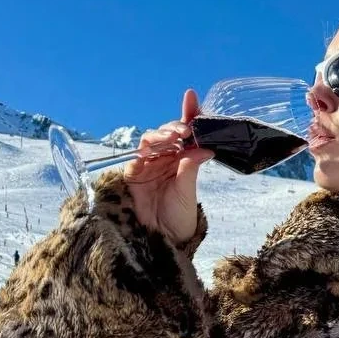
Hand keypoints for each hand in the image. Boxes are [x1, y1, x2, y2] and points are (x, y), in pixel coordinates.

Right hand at [124, 88, 213, 245]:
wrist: (162, 240)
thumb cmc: (179, 218)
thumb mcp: (188, 192)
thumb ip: (191, 169)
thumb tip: (204, 147)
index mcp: (184, 160)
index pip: (187, 133)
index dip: (189, 114)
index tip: (191, 97)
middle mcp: (167, 159)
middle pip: (169, 132)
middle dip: (175, 125)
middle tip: (185, 129)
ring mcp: (149, 164)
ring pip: (152, 139)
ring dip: (162, 134)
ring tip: (174, 137)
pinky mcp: (134, 172)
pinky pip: (138, 155)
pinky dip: (148, 149)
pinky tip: (159, 150)